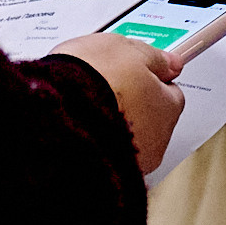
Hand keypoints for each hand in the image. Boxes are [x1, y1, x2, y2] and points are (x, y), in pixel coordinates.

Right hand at [56, 32, 183, 172]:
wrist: (54, 116)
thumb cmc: (92, 81)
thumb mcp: (125, 50)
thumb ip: (154, 58)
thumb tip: (171, 63)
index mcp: (168, 106)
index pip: (171, 92)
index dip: (149, 79)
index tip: (133, 73)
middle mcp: (156, 140)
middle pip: (150, 118)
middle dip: (132, 105)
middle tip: (106, 87)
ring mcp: (131, 162)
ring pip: (128, 140)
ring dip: (113, 127)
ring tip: (87, 109)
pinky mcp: (105, 175)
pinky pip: (105, 156)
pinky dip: (95, 144)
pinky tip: (78, 129)